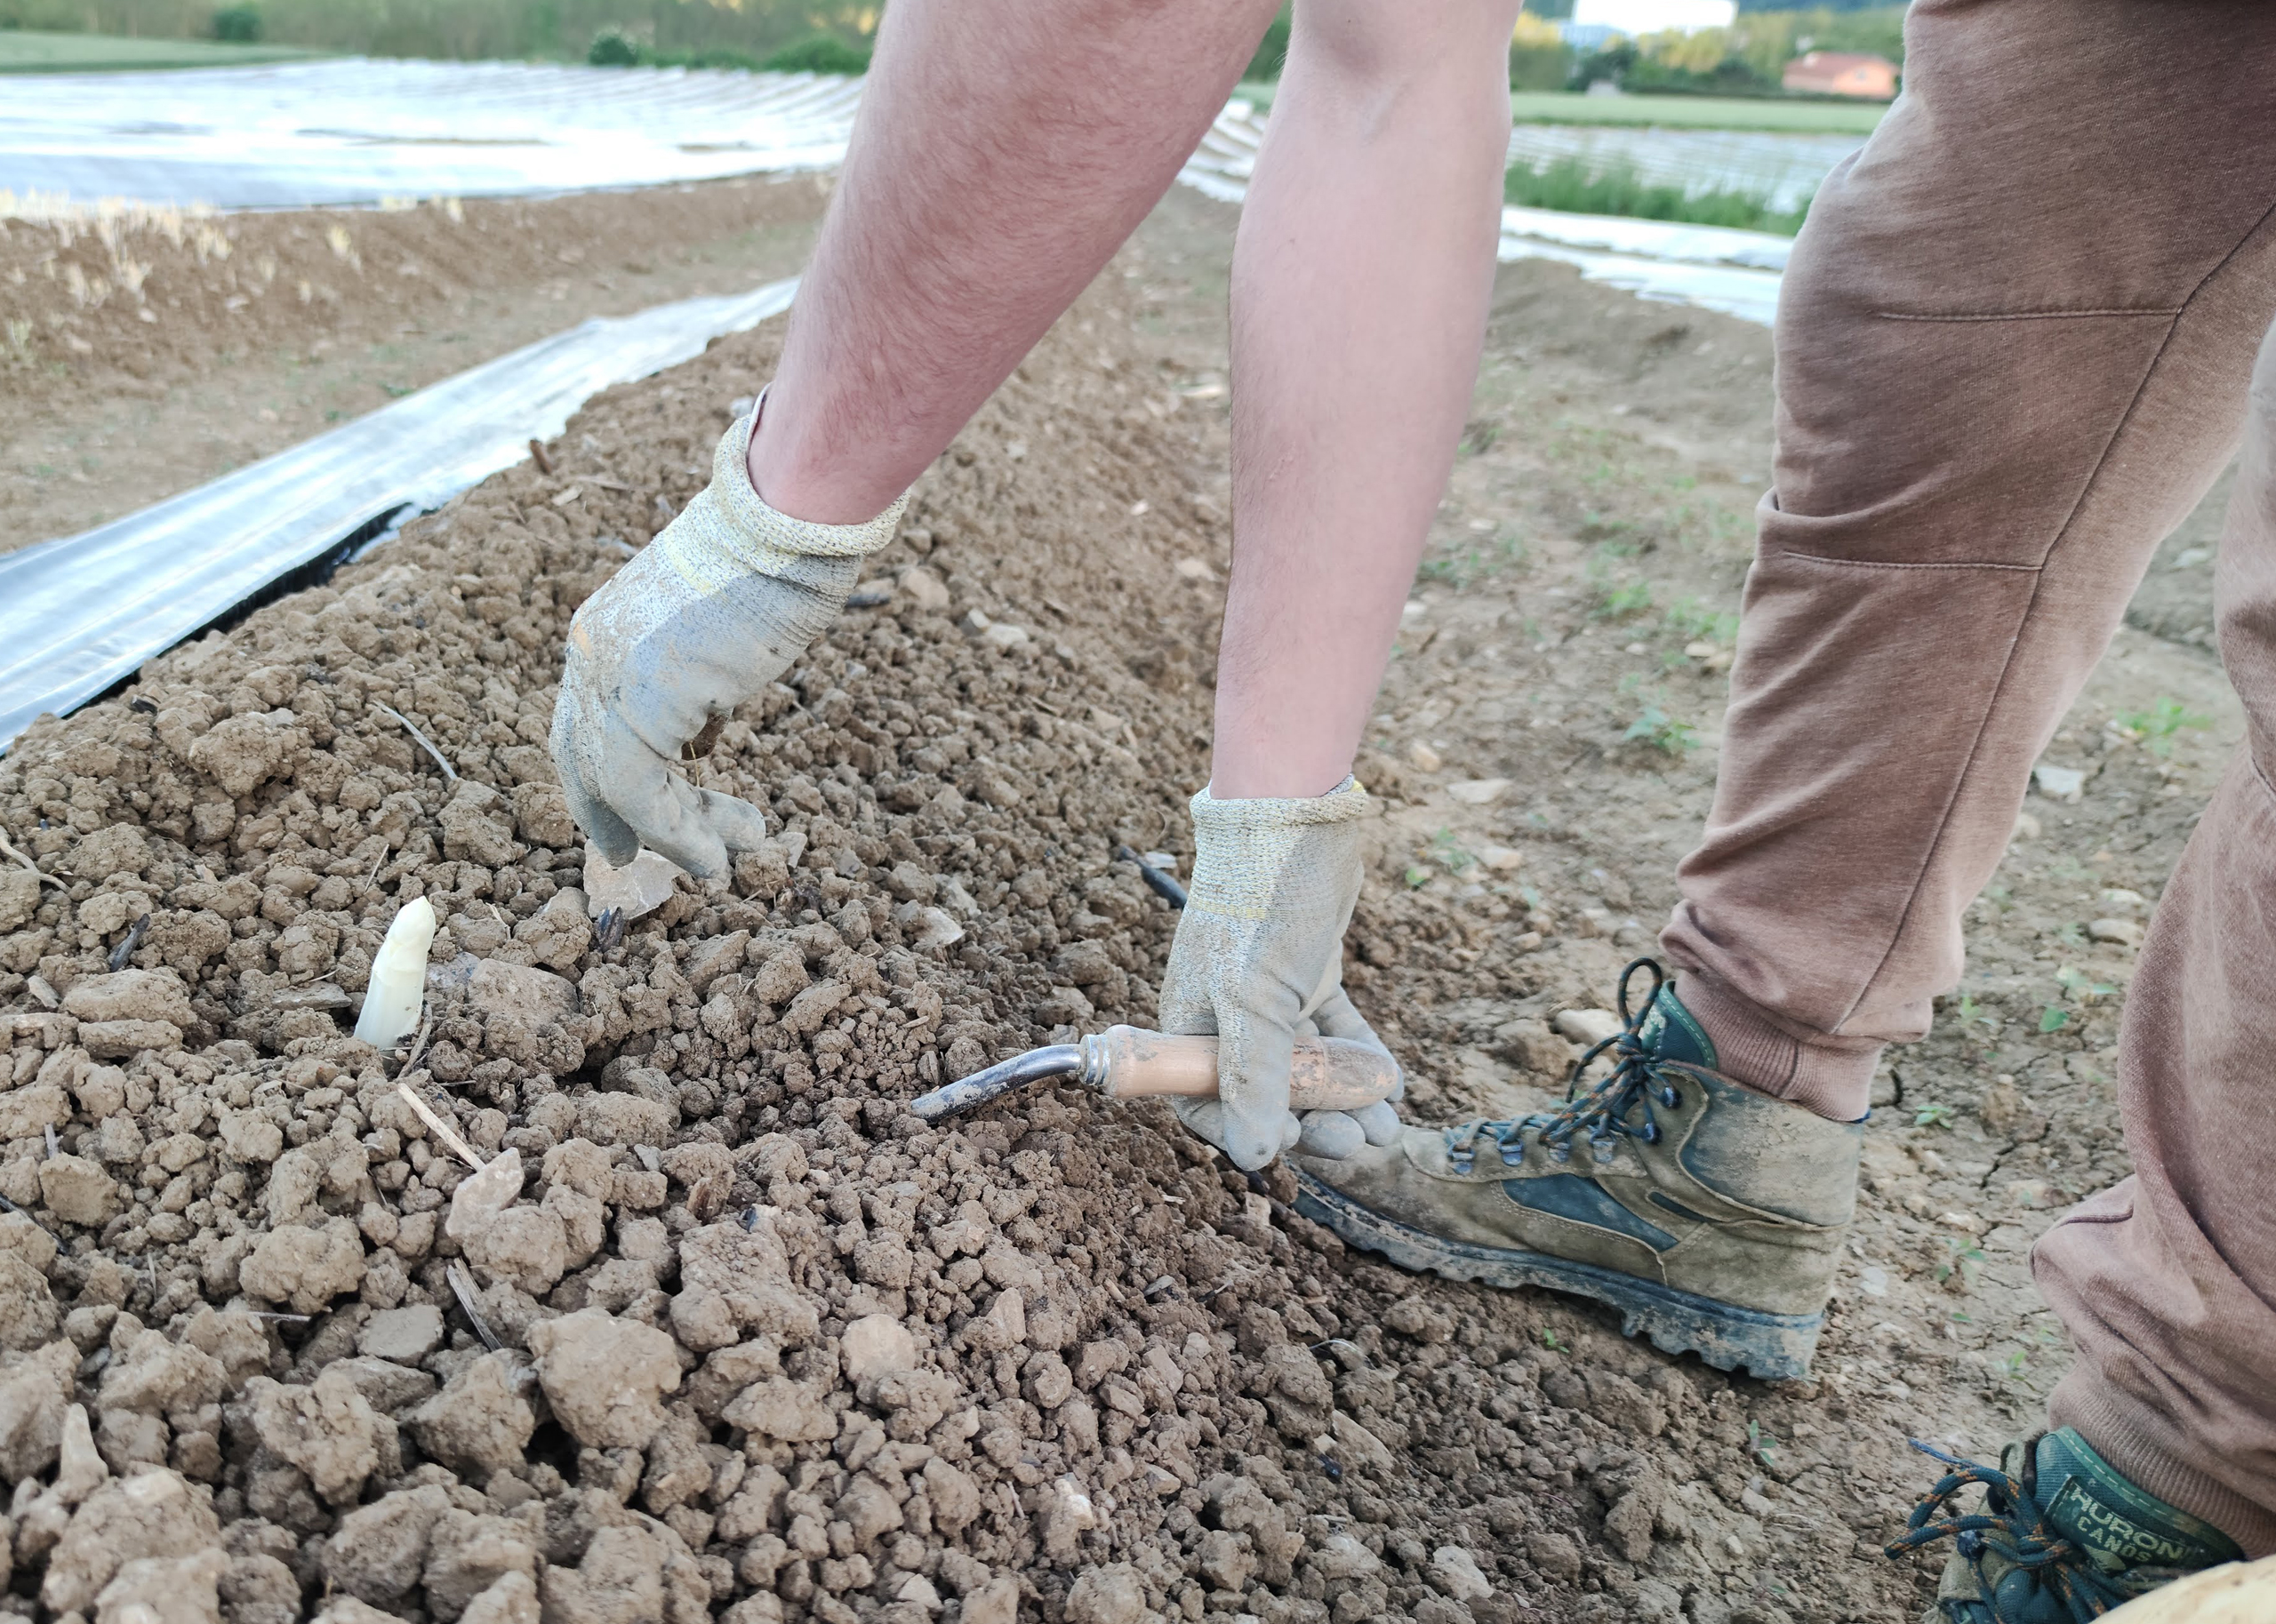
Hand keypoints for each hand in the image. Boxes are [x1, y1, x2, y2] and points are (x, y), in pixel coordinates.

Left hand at [550, 404, 904, 877]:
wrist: (792, 524)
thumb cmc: (775, 560)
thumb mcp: (715, 627)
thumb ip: (691, 677)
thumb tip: (700, 730)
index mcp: (601, 626)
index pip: (582, 721)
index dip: (600, 782)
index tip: (633, 824)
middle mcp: (589, 651)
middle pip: (582, 759)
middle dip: (617, 820)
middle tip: (640, 858)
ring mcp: (608, 676)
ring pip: (615, 786)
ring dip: (672, 835)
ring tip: (721, 863)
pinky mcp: (641, 700)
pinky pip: (642, 792)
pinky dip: (678, 835)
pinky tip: (716, 857)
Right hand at [1157, 778, 1403, 1168]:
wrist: (1296, 818)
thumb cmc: (1260, 906)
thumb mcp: (1255, 1002)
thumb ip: (1255, 1080)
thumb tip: (1256, 1158)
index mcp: (1189, 1022)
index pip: (1203, 1100)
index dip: (1246, 1128)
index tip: (1293, 1141)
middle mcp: (1224, 1013)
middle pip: (1265, 1089)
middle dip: (1313, 1119)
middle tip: (1356, 1141)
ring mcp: (1269, 993)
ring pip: (1306, 1062)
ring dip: (1343, 1096)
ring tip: (1384, 1126)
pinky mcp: (1307, 972)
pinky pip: (1332, 1029)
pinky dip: (1358, 1055)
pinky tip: (1389, 1081)